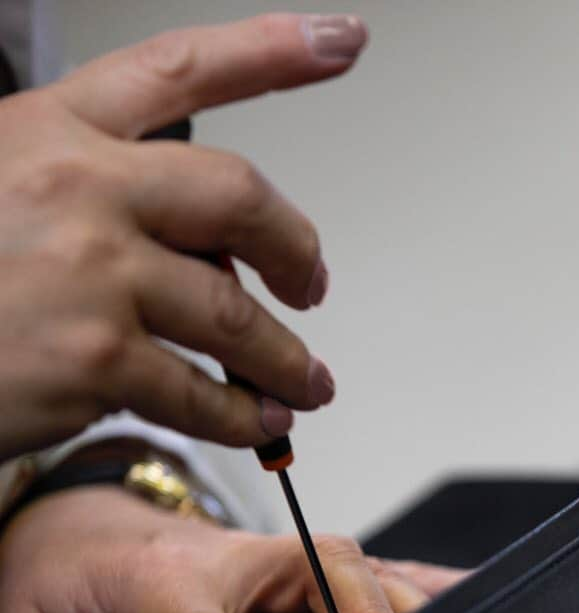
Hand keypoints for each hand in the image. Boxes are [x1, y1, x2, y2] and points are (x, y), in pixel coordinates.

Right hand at [0, 13, 366, 460]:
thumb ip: (99, 194)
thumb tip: (203, 250)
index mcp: (53, 130)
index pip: (180, 69)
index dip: (272, 52)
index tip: (340, 41)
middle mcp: (79, 188)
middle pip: (241, 198)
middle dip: (296, 248)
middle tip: (312, 284)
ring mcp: (89, 276)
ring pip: (236, 315)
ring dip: (287, 359)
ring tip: (306, 382)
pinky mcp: (94, 361)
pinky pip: (203, 393)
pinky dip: (242, 416)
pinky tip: (258, 420)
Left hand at [0, 487, 466, 612]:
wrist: (98, 531)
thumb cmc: (72, 578)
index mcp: (166, 579)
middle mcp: (243, 562)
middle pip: (322, 574)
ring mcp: (288, 564)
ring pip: (368, 570)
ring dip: (411, 610)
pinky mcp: (318, 575)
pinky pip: (388, 576)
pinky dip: (434, 590)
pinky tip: (476, 605)